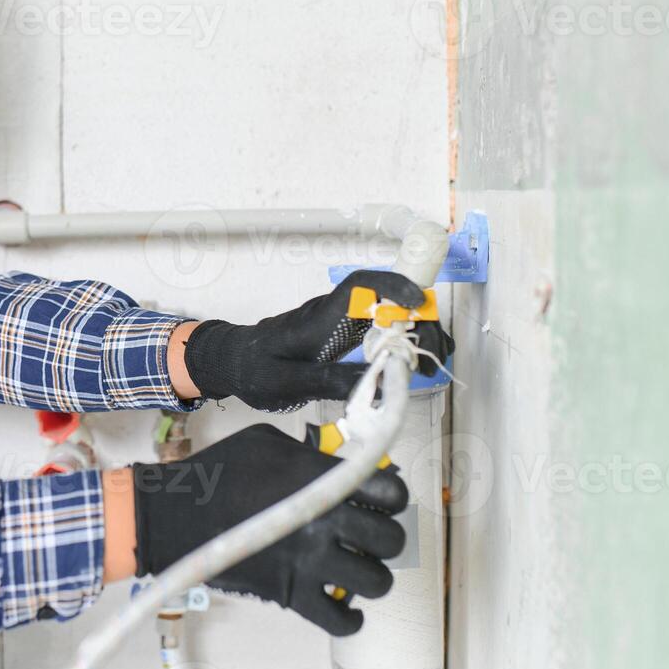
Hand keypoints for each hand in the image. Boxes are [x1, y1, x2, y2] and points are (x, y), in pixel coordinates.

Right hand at [132, 423, 406, 635]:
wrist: (177, 514)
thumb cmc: (218, 473)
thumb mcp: (266, 443)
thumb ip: (309, 453)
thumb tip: (336, 464)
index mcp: (321, 480)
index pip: (391, 492)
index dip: (392, 498)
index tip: (381, 501)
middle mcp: (324, 521)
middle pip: (390, 539)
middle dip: (385, 538)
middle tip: (369, 538)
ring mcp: (310, 561)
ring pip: (376, 581)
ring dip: (372, 576)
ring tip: (356, 569)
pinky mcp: (292, 594)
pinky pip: (342, 620)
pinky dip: (351, 619)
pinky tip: (344, 606)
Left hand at [181, 270, 453, 411]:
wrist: (232, 362)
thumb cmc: (253, 368)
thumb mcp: (286, 382)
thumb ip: (326, 380)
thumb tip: (374, 381)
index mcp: (318, 319)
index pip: (359, 286)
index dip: (393, 286)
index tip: (419, 302)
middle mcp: (332, 315)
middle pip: (384, 301)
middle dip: (417, 318)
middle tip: (436, 349)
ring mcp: (337, 324)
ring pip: (384, 316)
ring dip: (411, 333)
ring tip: (428, 362)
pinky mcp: (340, 337)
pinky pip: (374, 332)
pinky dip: (397, 344)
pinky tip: (406, 366)